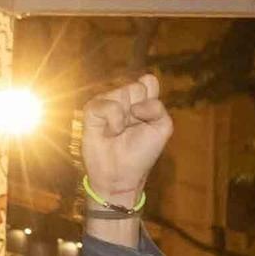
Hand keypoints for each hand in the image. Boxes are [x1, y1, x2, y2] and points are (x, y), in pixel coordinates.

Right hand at [81, 73, 172, 204]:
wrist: (122, 174)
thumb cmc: (142, 152)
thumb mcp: (162, 129)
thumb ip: (158, 109)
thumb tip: (135, 105)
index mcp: (142, 101)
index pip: (148, 81)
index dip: (151, 96)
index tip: (149, 117)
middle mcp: (124, 99)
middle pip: (137, 86)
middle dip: (140, 110)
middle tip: (134, 127)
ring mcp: (107, 102)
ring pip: (122, 93)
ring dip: (127, 118)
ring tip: (121, 132)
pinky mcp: (92, 110)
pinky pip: (106, 105)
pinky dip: (113, 121)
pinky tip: (111, 133)